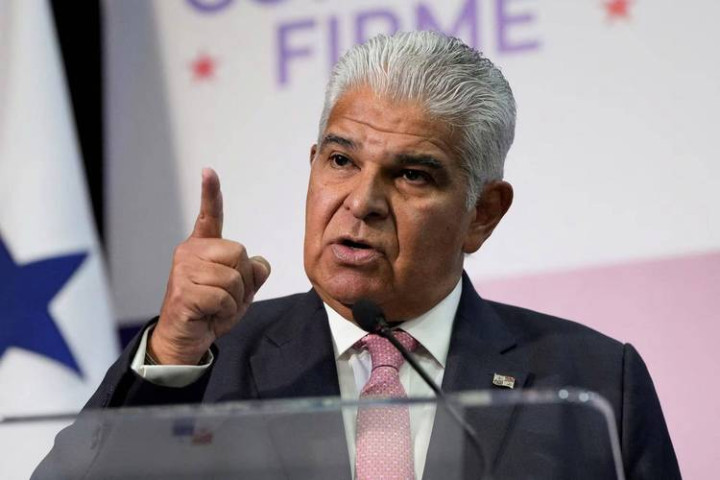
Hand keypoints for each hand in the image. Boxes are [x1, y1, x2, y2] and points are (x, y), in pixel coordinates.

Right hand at [149, 168, 270, 364]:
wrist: (187, 339)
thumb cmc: (212, 311)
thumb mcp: (241, 291)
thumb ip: (253, 273)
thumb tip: (259, 263)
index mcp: (204, 247)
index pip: (210, 216)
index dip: (211, 193)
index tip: (208, 171)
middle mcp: (190, 252)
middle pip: (239, 252)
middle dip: (242, 280)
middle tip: (225, 296)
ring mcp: (184, 270)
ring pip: (232, 277)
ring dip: (234, 299)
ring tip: (216, 306)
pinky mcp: (182, 290)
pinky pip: (222, 296)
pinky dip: (225, 311)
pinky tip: (209, 314)